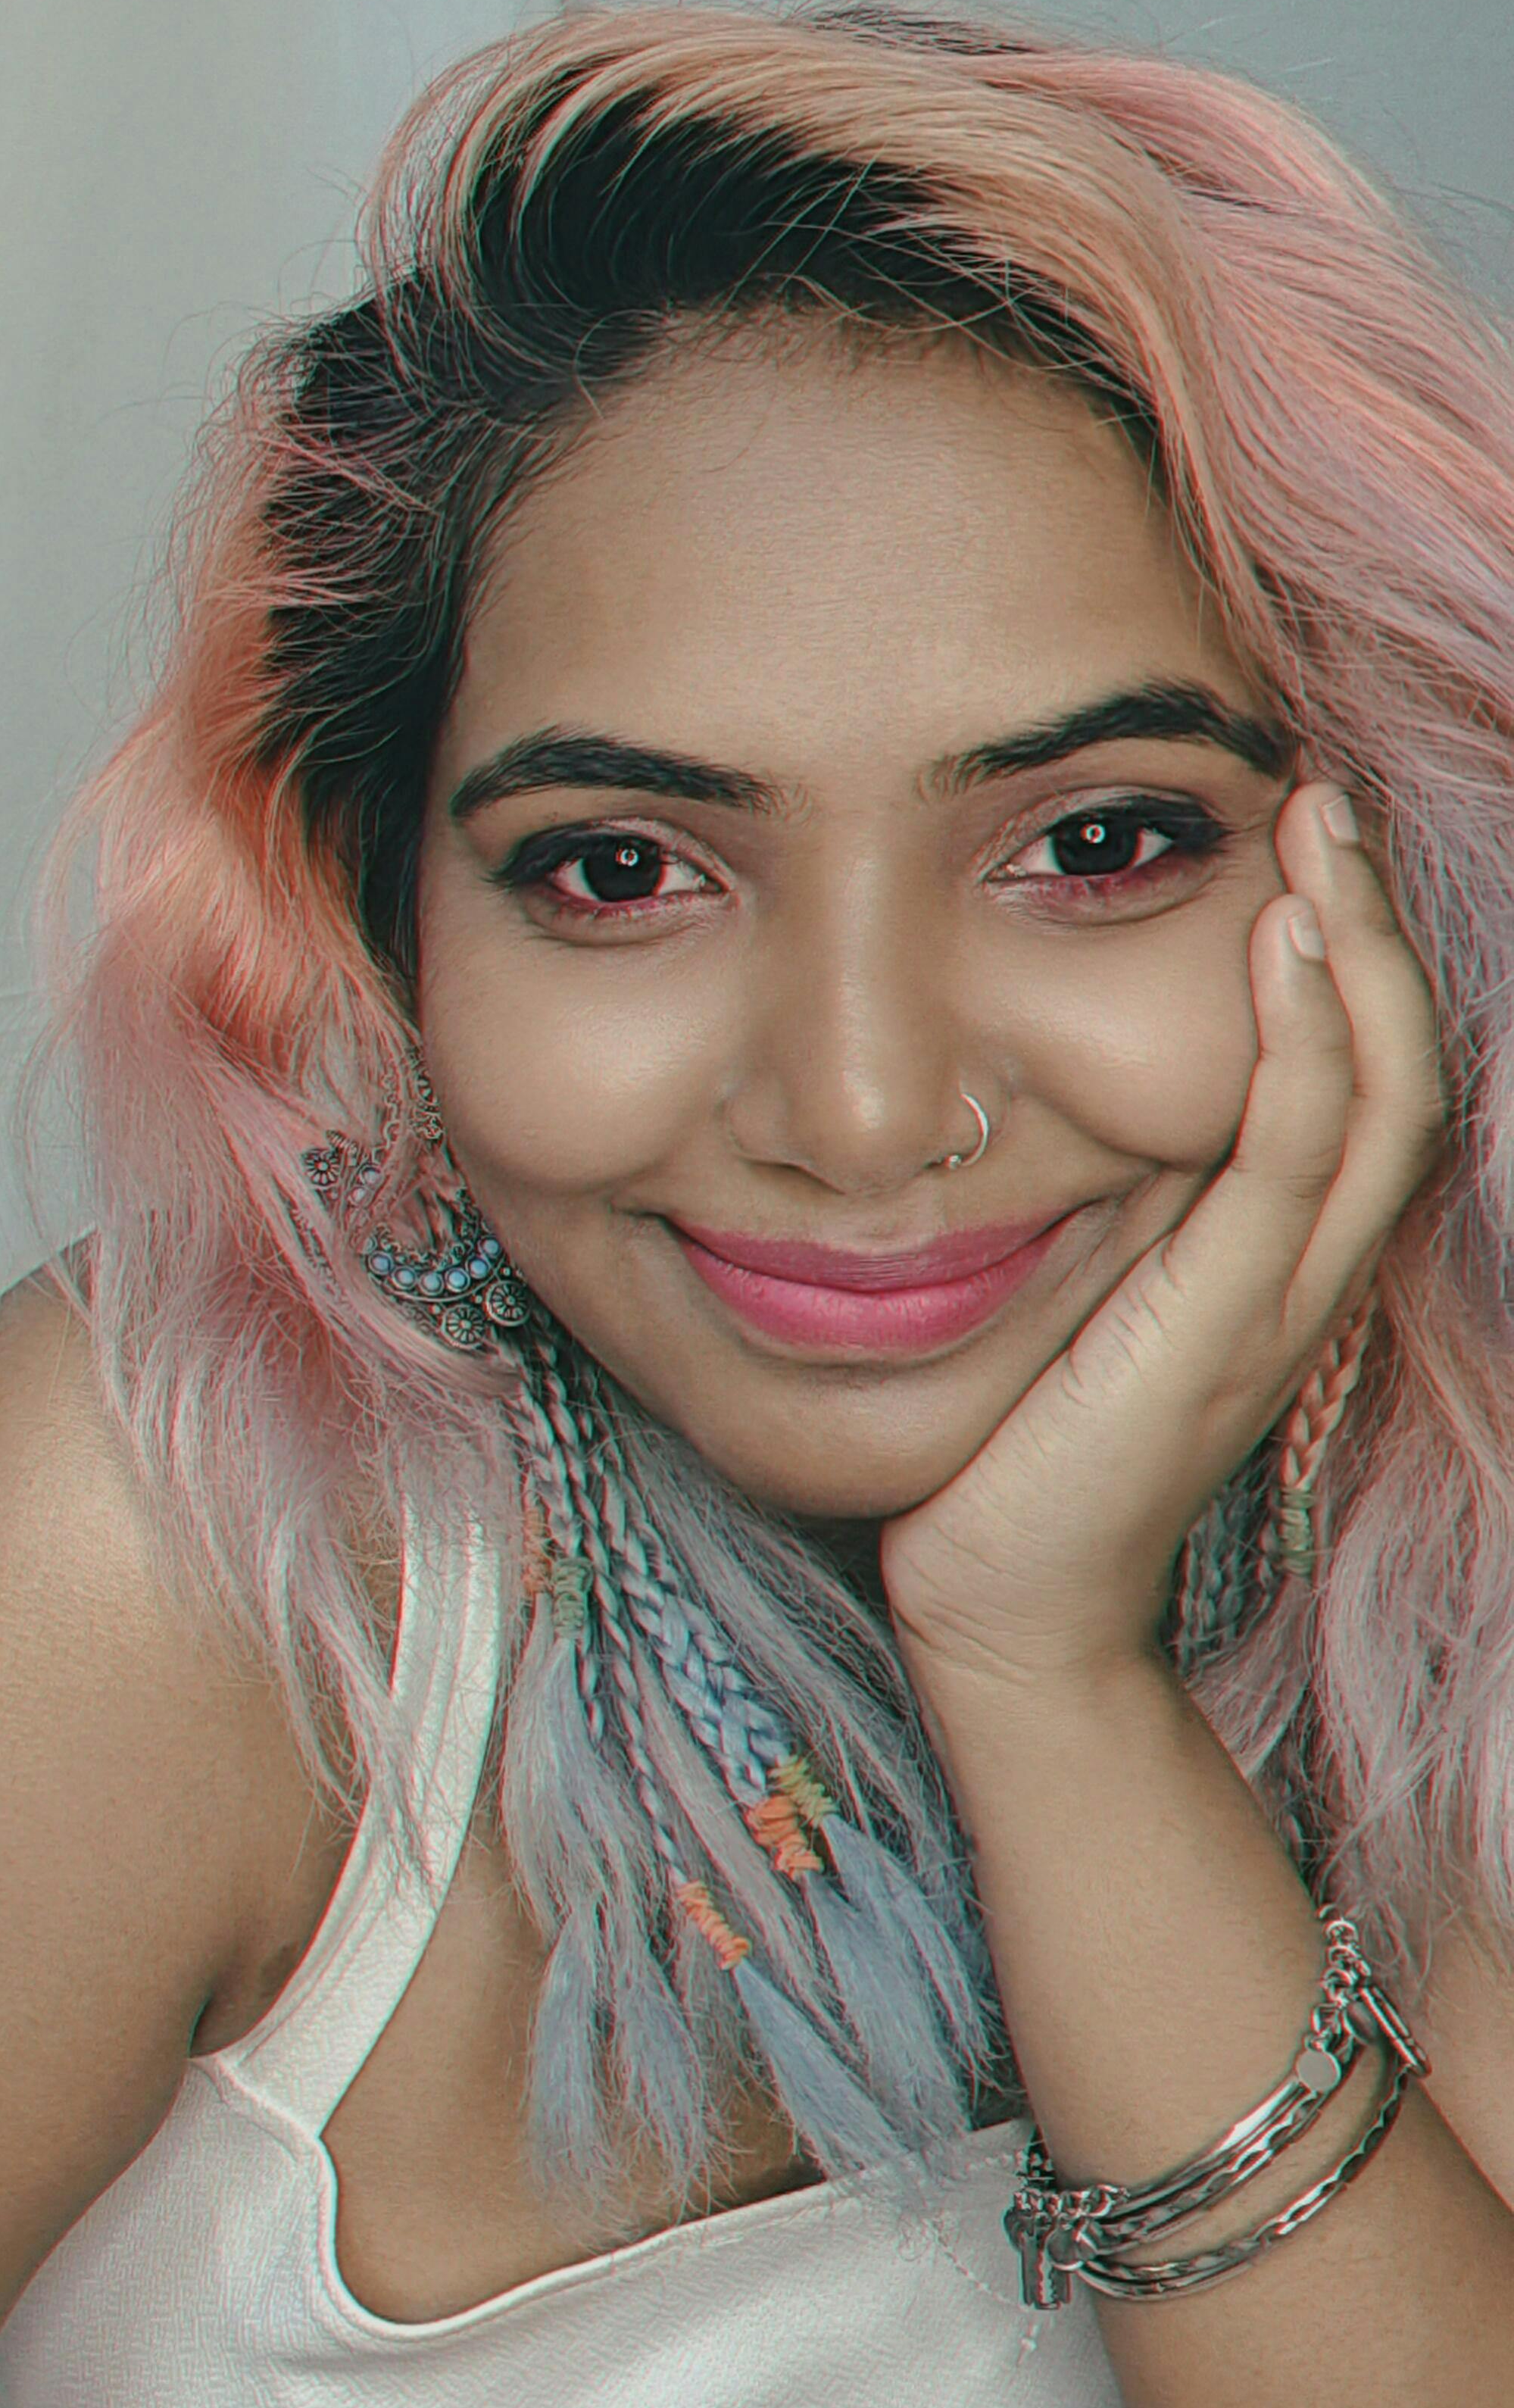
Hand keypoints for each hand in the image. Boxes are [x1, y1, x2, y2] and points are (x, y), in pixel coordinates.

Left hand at [881, 783, 1443, 1709]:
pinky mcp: (1215, 1324)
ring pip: (1377, 1095)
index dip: (1352, 961)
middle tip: (1323, 799)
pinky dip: (1301, 1041)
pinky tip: (1276, 940)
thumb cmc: (1010, 1446)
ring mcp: (1272, 1301)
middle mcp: (1299, 1274)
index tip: (1301, 846)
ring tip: (1316, 830)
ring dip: (1352, 949)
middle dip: (1373, 923)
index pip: (1363, 1082)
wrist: (1003, 1608)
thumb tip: (1034, 1078)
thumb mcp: (1071, 1287)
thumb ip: (1097, 1198)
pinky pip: (1290, 1158)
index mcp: (1271, 1260)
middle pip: (1403, 1067)